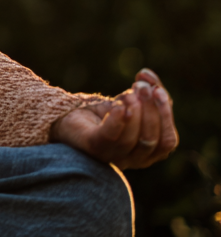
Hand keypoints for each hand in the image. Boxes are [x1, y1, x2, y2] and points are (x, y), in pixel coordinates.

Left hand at [51, 68, 177, 169]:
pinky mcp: (92, 147)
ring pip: (133, 140)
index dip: (166, 114)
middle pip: (152, 140)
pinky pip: (109, 137)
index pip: (168, 141)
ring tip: (129, 94)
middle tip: (141, 87)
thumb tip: (148, 76)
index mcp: (147, 153)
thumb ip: (146, 91)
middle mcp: (132, 160)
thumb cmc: (104, 113)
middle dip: (150, 110)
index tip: (157, 89)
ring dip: (135, 111)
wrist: (68, 118)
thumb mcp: (131, 102)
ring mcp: (111, 156)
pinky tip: (119, 105)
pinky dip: (117, 121)